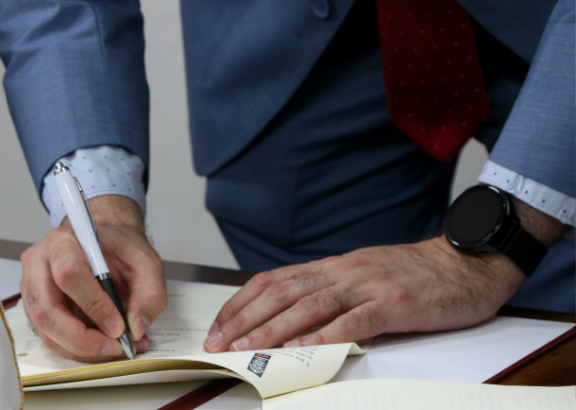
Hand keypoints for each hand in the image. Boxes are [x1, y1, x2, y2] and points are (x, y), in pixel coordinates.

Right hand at [20, 195, 165, 361]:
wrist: (105, 246)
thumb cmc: (120, 250)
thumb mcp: (147, 263)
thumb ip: (150, 293)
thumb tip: (136, 327)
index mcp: (64, 241)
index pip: (69, 275)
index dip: (93, 305)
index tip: (118, 326)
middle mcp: (39, 264)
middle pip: (47, 311)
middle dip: (82, 338)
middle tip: (114, 347)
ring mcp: (32, 287)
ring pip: (46, 329)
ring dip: (81, 347)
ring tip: (114, 347)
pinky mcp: (34, 307)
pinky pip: (49, 336)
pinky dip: (76, 348)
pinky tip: (101, 345)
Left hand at [203, 236, 525, 351]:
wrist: (464, 264)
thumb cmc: (411, 275)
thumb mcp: (359, 277)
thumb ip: (327, 294)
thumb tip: (285, 320)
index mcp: (331, 267)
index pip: (273, 281)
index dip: (241, 304)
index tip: (219, 327)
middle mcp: (343, 272)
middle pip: (282, 293)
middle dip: (246, 320)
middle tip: (221, 342)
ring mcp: (368, 285)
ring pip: (311, 305)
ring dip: (274, 329)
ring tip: (249, 348)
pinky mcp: (395, 303)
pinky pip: (356, 319)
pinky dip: (328, 333)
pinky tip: (307, 347)